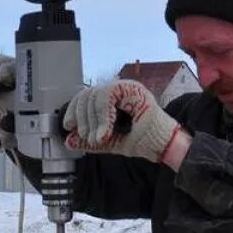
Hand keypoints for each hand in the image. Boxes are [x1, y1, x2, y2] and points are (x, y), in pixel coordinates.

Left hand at [63, 79, 183, 163]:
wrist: (163, 145)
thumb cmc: (142, 141)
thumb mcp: (110, 143)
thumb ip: (90, 141)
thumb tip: (68, 140)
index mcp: (111, 100)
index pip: (85, 96)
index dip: (73, 110)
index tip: (69, 127)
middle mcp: (117, 90)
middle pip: (87, 94)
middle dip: (82, 119)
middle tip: (88, 138)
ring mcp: (125, 87)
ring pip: (95, 94)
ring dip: (92, 120)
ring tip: (98, 139)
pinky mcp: (133, 89)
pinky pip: (107, 96)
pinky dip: (103, 116)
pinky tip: (106, 132)